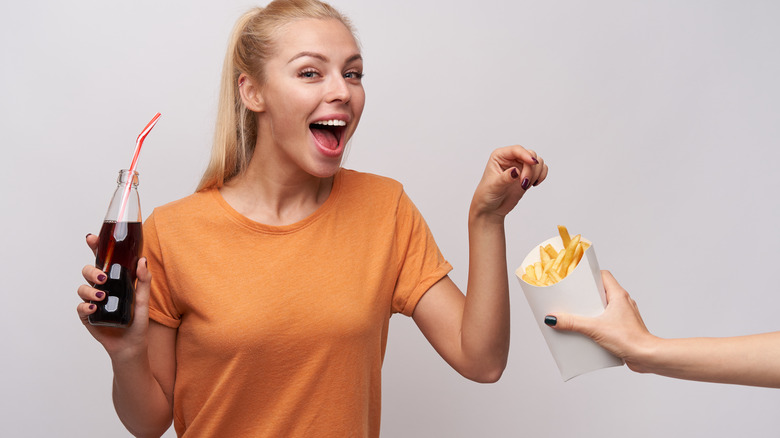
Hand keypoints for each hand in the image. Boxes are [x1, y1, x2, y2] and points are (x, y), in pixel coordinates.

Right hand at [76, 233, 151, 358]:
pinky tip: (93, 308)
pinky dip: (85, 306)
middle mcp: (102, 288)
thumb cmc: (138, 322)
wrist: (131, 346)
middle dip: (92, 271)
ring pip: (82, 287)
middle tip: (103, 277)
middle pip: (88, 271)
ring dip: (89, 289)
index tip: (92, 238)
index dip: (95, 247)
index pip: (103, 260)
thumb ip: (144, 281)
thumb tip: (143, 260)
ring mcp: (93, 301)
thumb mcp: (144, 300)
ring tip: (102, 296)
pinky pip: (80, 307)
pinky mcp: (87, 316)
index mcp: (115, 280)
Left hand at [471, 145, 547, 218]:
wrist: (491, 207)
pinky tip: (533, 184)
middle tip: (524, 184)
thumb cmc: (487, 194)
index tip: (533, 163)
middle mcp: (511, 158)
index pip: (516, 150)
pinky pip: (541, 169)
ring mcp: (520, 166)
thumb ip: (505, 177)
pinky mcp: (527, 174)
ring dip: (536, 174)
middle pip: (530, 155)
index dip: (526, 155)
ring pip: (538, 161)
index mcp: (499, 156)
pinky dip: (541, 176)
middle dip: (531, 169)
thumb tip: (516, 171)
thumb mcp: (494, 186)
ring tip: (525, 186)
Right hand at [545, 270, 656, 370]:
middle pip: (601, 291)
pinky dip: (596, 322)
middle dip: (586, 295)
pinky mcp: (623, 327)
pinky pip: (607, 320)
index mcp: (618, 295)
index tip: (576, 278)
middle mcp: (623, 302)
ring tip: (577, 316)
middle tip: (572, 300)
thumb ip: (573, 323)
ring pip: (604, 306)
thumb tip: (553, 318)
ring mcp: (624, 315)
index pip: (603, 275)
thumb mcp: (595, 328)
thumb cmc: (630, 339)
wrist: (647, 357)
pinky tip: (587, 331)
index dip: (590, 275)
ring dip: (591, 310)